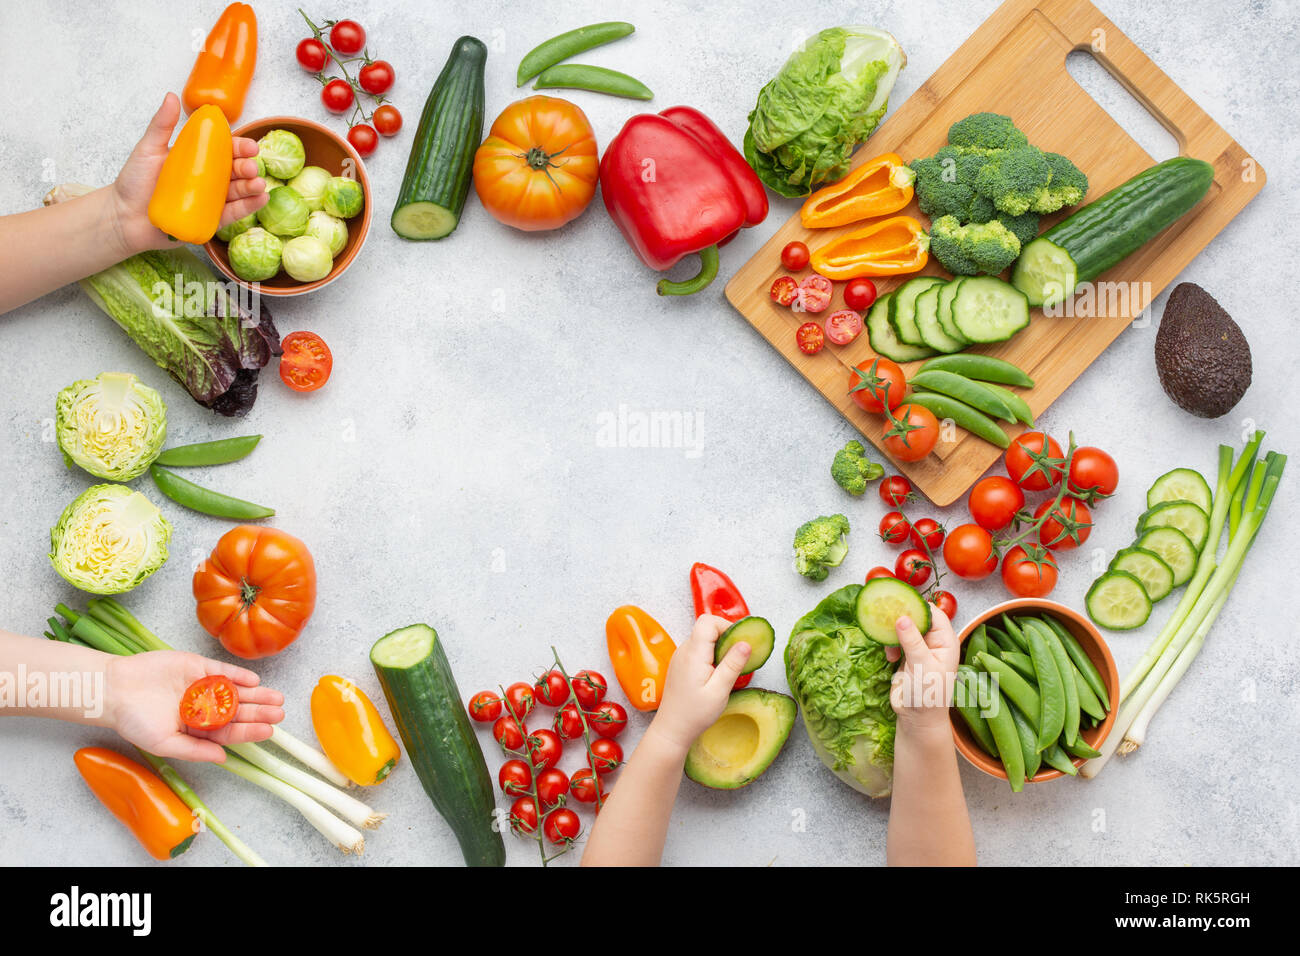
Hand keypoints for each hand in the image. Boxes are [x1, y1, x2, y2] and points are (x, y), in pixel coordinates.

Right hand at [103, 651, 283, 762]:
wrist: (113, 689)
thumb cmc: (133, 720)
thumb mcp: (163, 743)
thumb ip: (194, 750)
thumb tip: (224, 757)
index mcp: (195, 728)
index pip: (229, 731)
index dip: (249, 732)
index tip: (269, 731)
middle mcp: (202, 707)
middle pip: (237, 711)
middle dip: (259, 712)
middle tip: (281, 712)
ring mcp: (200, 686)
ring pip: (234, 691)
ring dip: (255, 693)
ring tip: (276, 697)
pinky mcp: (196, 666)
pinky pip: (221, 671)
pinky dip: (237, 675)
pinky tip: (253, 680)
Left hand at [110, 92, 267, 255]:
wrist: (123, 217)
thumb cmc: (133, 183)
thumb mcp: (148, 149)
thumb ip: (161, 124)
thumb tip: (172, 96)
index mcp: (196, 159)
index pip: (222, 150)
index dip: (238, 147)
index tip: (249, 146)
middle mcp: (206, 179)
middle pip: (234, 171)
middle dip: (248, 168)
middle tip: (252, 167)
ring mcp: (209, 201)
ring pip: (237, 192)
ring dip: (252, 187)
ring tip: (259, 185)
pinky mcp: (210, 222)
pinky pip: (233, 214)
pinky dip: (249, 207)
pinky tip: (260, 199)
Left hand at [649, 614, 749, 753]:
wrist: (672, 729)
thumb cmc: (695, 714)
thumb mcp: (720, 691)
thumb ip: (733, 665)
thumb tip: (746, 643)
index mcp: (693, 653)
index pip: (708, 621)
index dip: (726, 626)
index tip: (739, 643)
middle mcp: (683, 650)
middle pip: (706, 628)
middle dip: (725, 637)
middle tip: (737, 659)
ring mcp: (680, 656)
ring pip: (703, 638)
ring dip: (718, 647)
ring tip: (726, 670)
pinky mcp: (681, 664)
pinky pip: (698, 649)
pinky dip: (711, 655)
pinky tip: (715, 674)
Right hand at [886, 605, 960, 729]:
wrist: (917, 719)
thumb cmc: (929, 695)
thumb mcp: (922, 666)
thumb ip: (912, 641)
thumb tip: (902, 617)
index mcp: (946, 641)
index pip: (934, 613)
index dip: (918, 607)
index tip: (900, 604)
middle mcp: (934, 642)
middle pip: (918, 618)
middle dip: (902, 618)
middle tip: (888, 619)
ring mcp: (920, 649)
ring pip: (905, 628)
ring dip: (894, 634)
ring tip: (890, 647)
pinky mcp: (907, 656)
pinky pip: (897, 640)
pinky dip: (890, 644)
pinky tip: (890, 657)